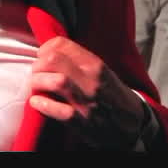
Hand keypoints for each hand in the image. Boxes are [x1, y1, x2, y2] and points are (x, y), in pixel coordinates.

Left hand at [28, 36, 145, 148]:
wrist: (132, 123)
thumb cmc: (112, 95)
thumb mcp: (102, 72)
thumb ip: (79, 62)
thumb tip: (51, 53)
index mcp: (95, 65)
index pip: (61, 44)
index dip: (45, 49)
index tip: (42, 57)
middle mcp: (91, 80)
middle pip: (53, 60)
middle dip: (38, 65)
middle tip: (37, 73)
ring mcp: (86, 101)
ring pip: (54, 81)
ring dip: (37, 82)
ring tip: (36, 86)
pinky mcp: (81, 121)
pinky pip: (56, 109)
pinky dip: (42, 104)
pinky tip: (37, 102)